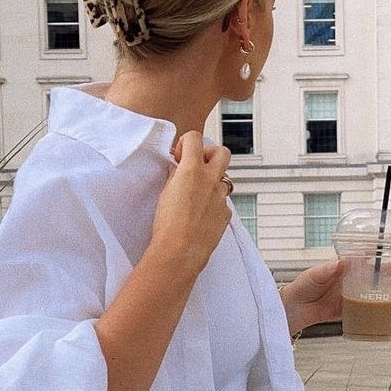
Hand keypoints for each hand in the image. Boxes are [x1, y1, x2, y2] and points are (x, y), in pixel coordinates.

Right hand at [146, 132, 231, 274]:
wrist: (179, 252)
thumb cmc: (167, 225)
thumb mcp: (165, 192)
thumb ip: (175, 175)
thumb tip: (178, 168)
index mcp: (192, 170)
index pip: (195, 138)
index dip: (186, 143)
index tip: (180, 156)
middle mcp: (211, 180)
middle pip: (222, 152)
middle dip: (210, 155)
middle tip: (197, 167)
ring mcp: (222, 197)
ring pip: (224, 179)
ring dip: (212, 181)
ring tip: (197, 195)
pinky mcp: (226, 214)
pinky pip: (223, 202)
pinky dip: (214, 204)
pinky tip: (201, 215)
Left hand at [280, 257, 390, 337]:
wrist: (294, 310)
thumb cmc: (301, 287)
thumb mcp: (314, 275)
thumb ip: (327, 269)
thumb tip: (341, 263)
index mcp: (345, 264)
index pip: (367, 250)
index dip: (383, 242)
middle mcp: (352, 277)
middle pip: (379, 269)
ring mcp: (353, 292)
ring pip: (379, 286)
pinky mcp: (351, 308)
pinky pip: (371, 306)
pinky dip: (384, 305)